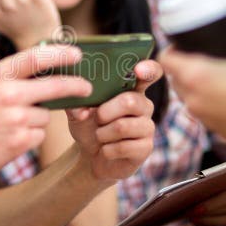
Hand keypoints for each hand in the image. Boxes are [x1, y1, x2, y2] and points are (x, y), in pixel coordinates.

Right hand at [0, 45, 91, 176]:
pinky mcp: (20, 141)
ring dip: (37, 118)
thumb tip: (49, 65)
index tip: (77, 54)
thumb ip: (12, 73)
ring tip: (11, 122)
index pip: (36, 58)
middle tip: (87, 87)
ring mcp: (15, 119)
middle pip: (55, 88)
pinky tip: (10, 136)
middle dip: (75, 86)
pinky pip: (39, 134)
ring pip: (46, 115)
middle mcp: (9, 95)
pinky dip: (30, 135)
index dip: (61, 54)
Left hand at [65, 60, 161, 181]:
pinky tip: (107, 150)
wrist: (91, 156)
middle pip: (130, 101)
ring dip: (102, 134)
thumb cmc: (89, 126)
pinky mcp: (146, 147)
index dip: (148, 69)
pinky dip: (107, 150)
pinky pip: (123, 147)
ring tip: (100, 136)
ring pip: (122, 126)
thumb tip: (81, 109)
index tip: (138, 69)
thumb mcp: (78, 112)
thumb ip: (77, 104)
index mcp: (131, 89)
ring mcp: (147, 126)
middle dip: (104, 112)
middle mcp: (144, 105)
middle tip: (97, 119)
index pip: (149, 73)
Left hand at [158, 30, 225, 146]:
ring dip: (195, 88)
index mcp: (195, 75)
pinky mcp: (213, 128)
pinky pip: (202, 112)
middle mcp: (192, 97)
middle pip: (174, 80)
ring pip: (188, 97)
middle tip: (197, 61)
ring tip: (214, 79)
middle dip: (181, 70)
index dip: (168, 51)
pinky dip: (208, 103)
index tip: (177, 46)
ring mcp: (200, 115)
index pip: (165, 61)